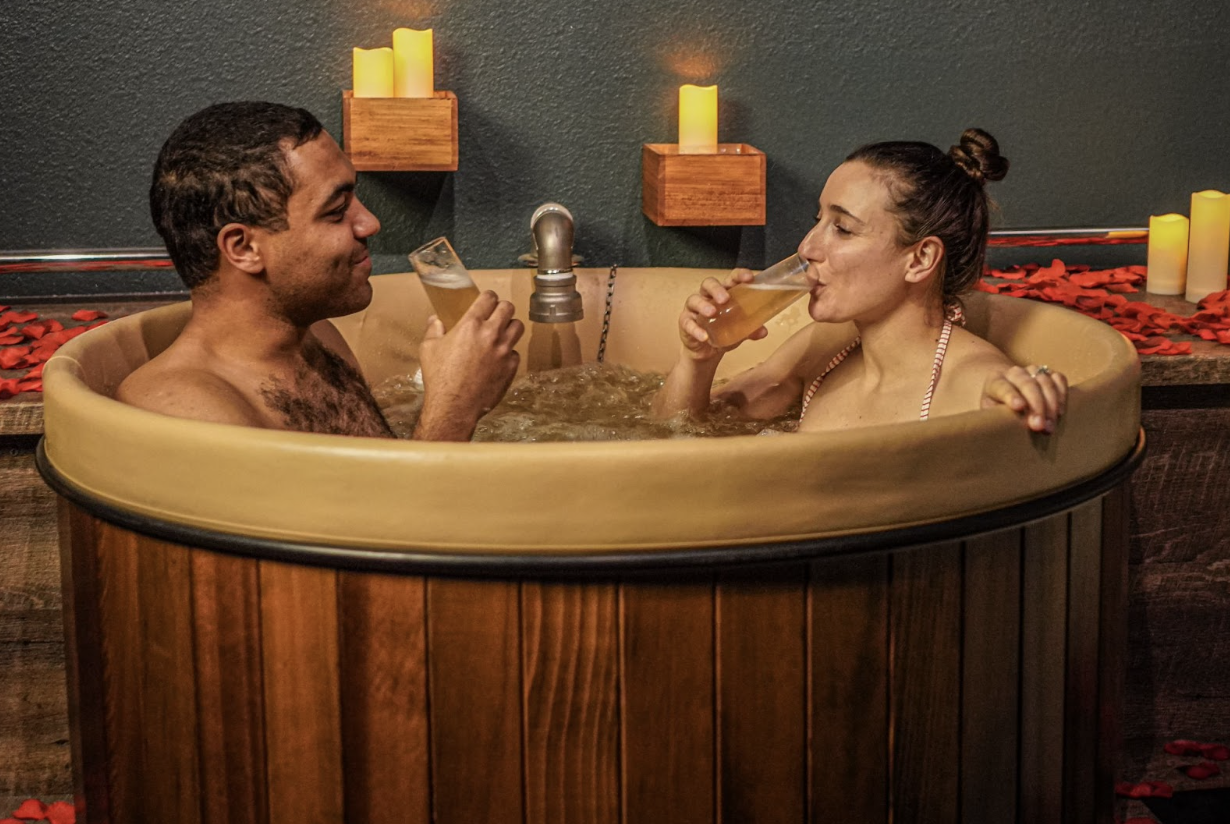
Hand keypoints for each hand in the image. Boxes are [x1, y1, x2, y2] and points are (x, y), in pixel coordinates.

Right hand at [415, 291, 523, 440]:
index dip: (488, 297)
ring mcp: (504, 351)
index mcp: (470, 325)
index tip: (486, 300)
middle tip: (496, 314)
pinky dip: (509, 353)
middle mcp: (491, 334)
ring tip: (502, 333)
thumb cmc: (439, 378)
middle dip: (502, 308)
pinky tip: (499, 358)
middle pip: (508, 308)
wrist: (454, 406)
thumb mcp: (428, 349)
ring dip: (510, 327)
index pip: (488, 298)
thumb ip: (434, 330)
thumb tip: (435, 320)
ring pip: (518, 327)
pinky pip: (515, 352)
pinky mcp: (511, 367)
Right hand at [677, 269, 768, 359]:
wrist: (707, 351)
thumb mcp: (740, 331)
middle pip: (709, 284)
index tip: (749, 278)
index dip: (739, 275)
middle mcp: (708, 297)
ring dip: (703, 305)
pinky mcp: (685, 322)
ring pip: (694, 300)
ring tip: (712, 313)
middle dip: (717, 289)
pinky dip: (696, 329)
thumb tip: (763, 331)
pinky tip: (704, 336)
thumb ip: (751, 329)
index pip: (731, 278)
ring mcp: (694, 309)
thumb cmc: (724, 332)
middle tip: (725, 299)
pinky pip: (687, 323)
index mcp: (724, 293)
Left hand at [981, 364, 1067, 433]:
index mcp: (995, 381)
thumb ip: (997, 417)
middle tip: (1038, 426)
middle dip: (1035, 406)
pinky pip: (1059, 379)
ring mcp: (1033, 370)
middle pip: (1027, 384)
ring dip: (1050, 405)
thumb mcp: (991, 413)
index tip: (1018, 407)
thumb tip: (1009, 426)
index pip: (1002, 386)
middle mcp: (1014, 373)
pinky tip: (1060, 412)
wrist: (1008, 392)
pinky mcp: (1049, 373)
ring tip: (1049, 426)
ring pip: (1045, 382)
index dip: (1011, 396)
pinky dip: (1062, 395)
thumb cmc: (997, 408)